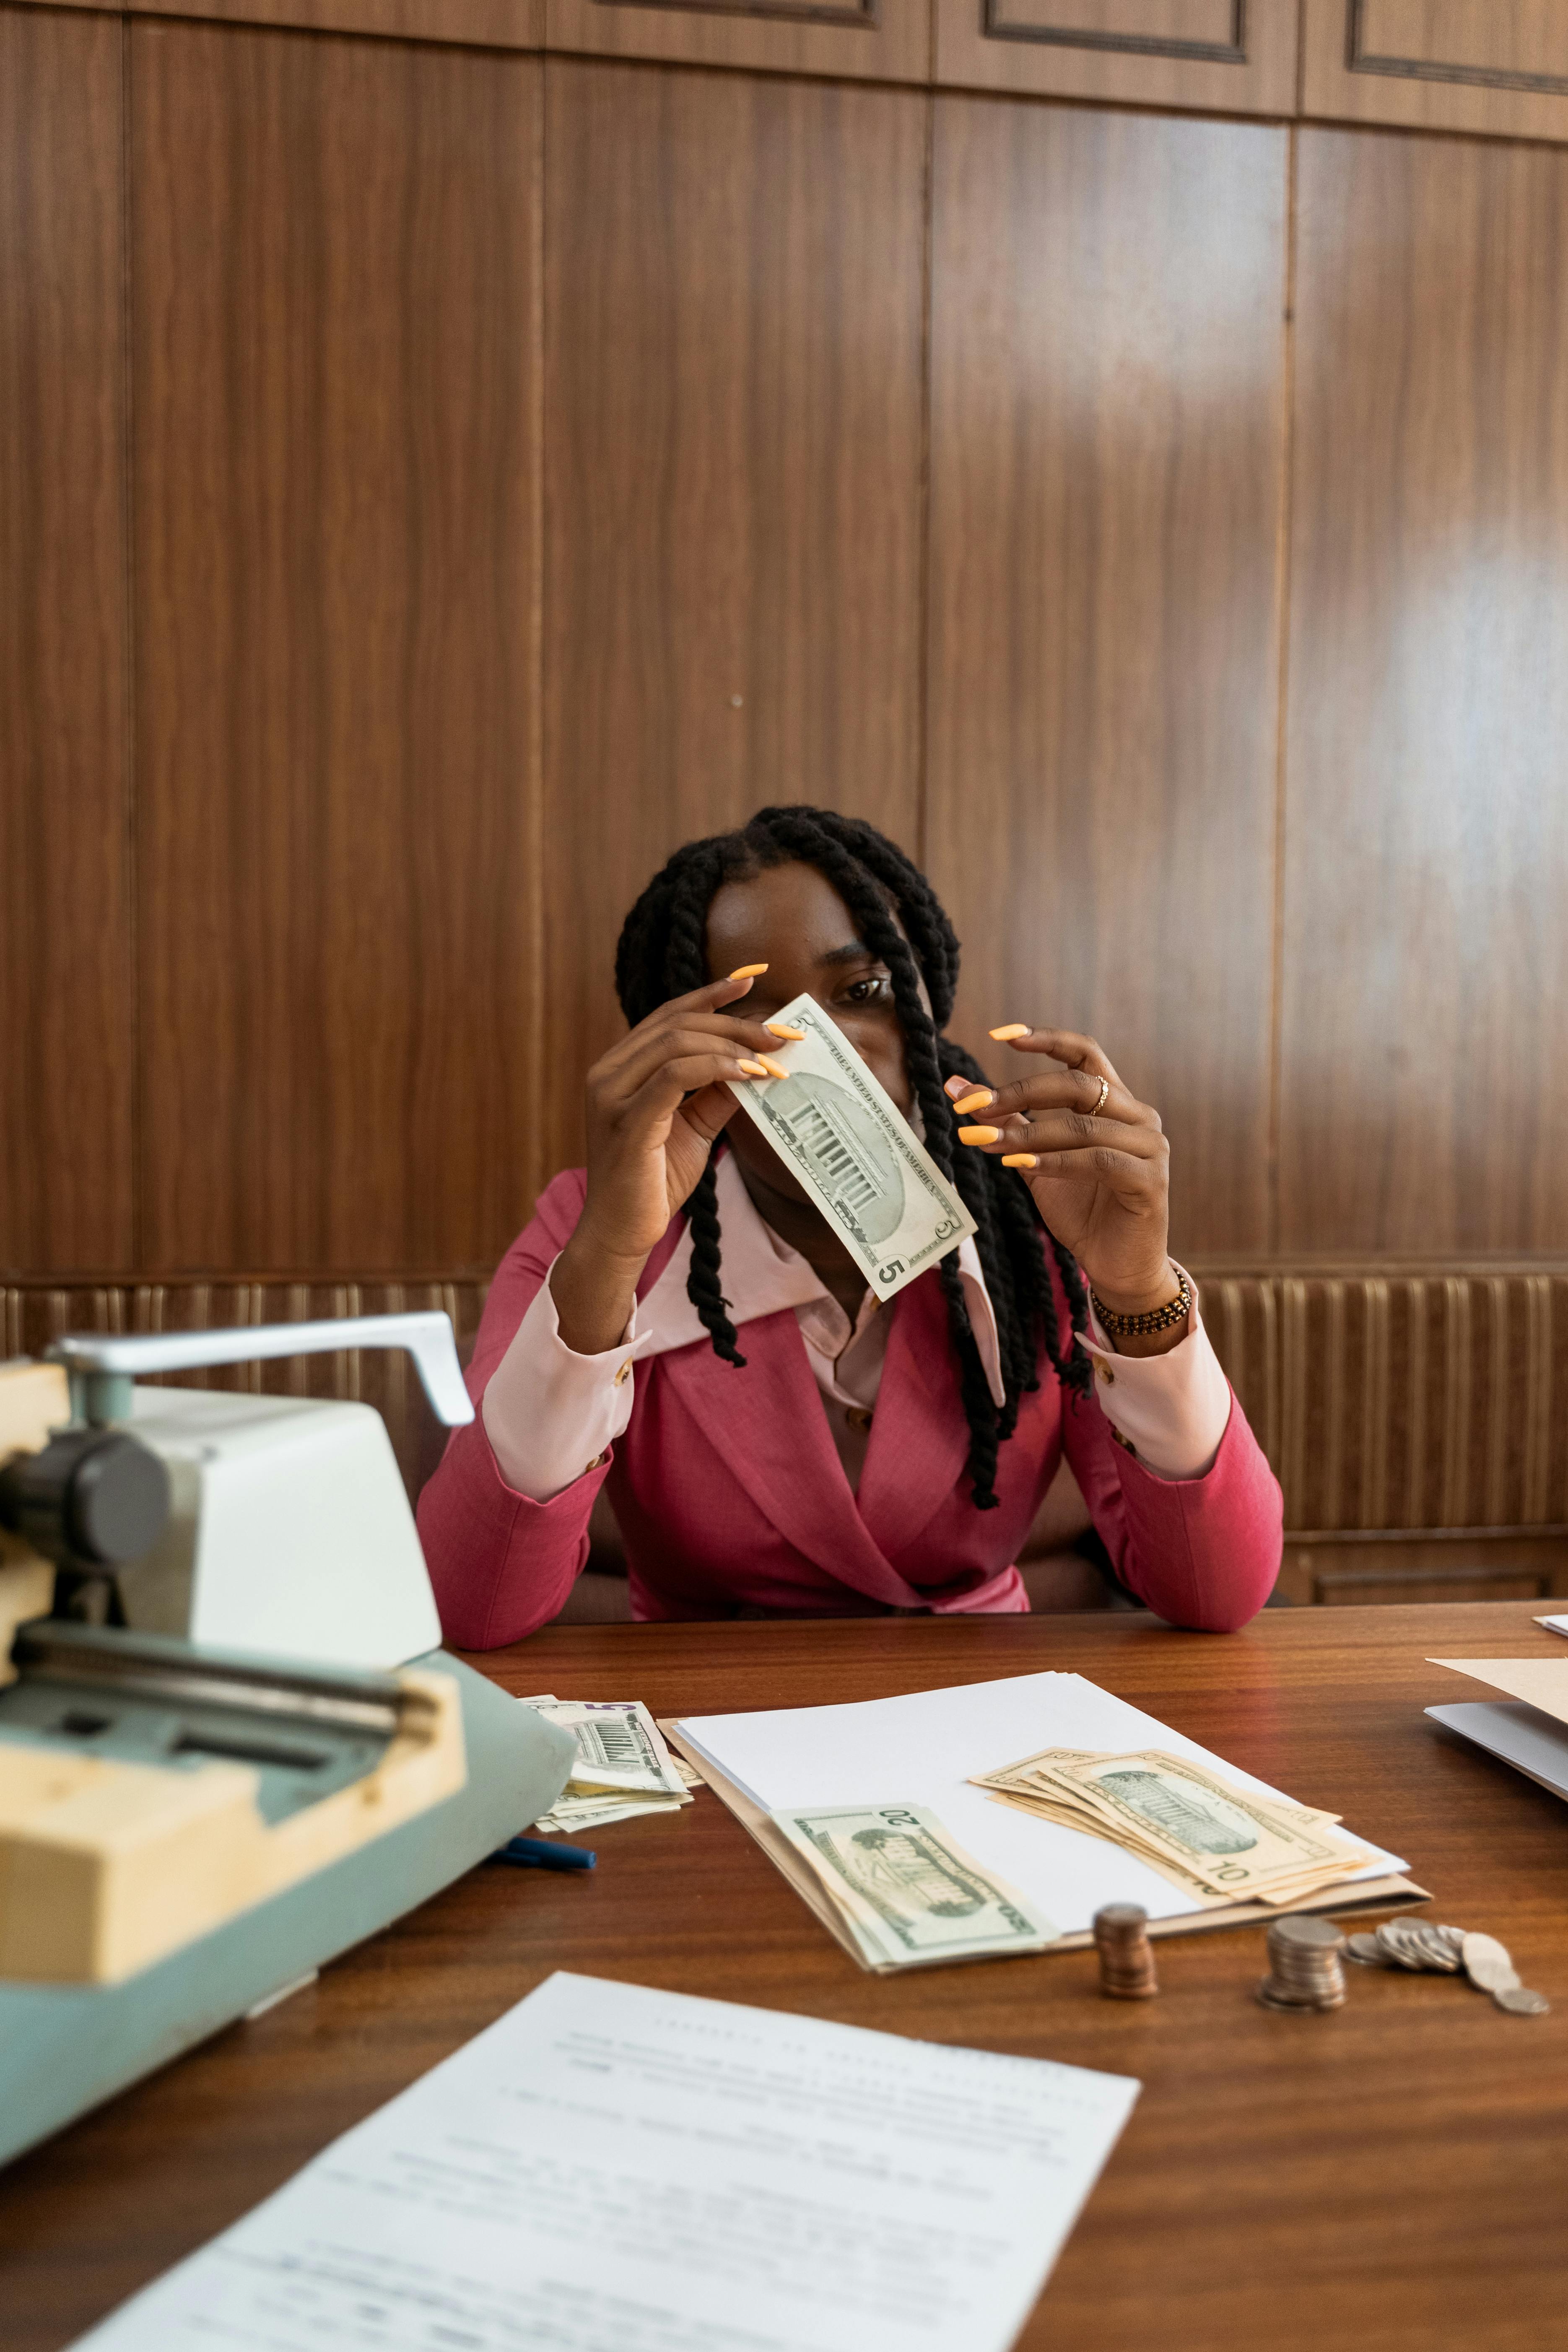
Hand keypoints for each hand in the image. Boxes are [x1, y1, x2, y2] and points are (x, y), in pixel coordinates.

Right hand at [551, 972, 782, 1352]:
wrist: (621, 1234)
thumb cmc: (653, 1183)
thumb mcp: (693, 1128)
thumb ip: (716, 1093)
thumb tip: (756, 1065)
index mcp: (620, 1068)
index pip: (668, 1015)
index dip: (710, 993)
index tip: (753, 978)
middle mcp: (608, 1073)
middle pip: (678, 1024)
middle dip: (737, 1024)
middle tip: (782, 1036)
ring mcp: (612, 1096)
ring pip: (677, 1043)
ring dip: (733, 1046)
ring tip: (772, 1061)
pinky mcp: (627, 1122)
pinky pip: (675, 1076)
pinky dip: (717, 1067)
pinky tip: (749, 1074)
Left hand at [947, 1026, 1175, 1330]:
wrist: (1118, 1267)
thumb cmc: (1082, 1211)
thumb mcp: (1037, 1161)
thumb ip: (1008, 1124)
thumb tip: (959, 1088)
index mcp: (1115, 1103)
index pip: (1085, 1054)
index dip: (1047, 1039)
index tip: (1000, 1034)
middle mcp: (1138, 1117)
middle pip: (1077, 1085)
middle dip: (1019, 1091)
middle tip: (973, 1106)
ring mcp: (1150, 1147)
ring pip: (1082, 1126)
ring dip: (1027, 1133)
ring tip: (983, 1142)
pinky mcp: (1151, 1181)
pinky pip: (1098, 1161)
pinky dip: (1055, 1161)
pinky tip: (1020, 1165)